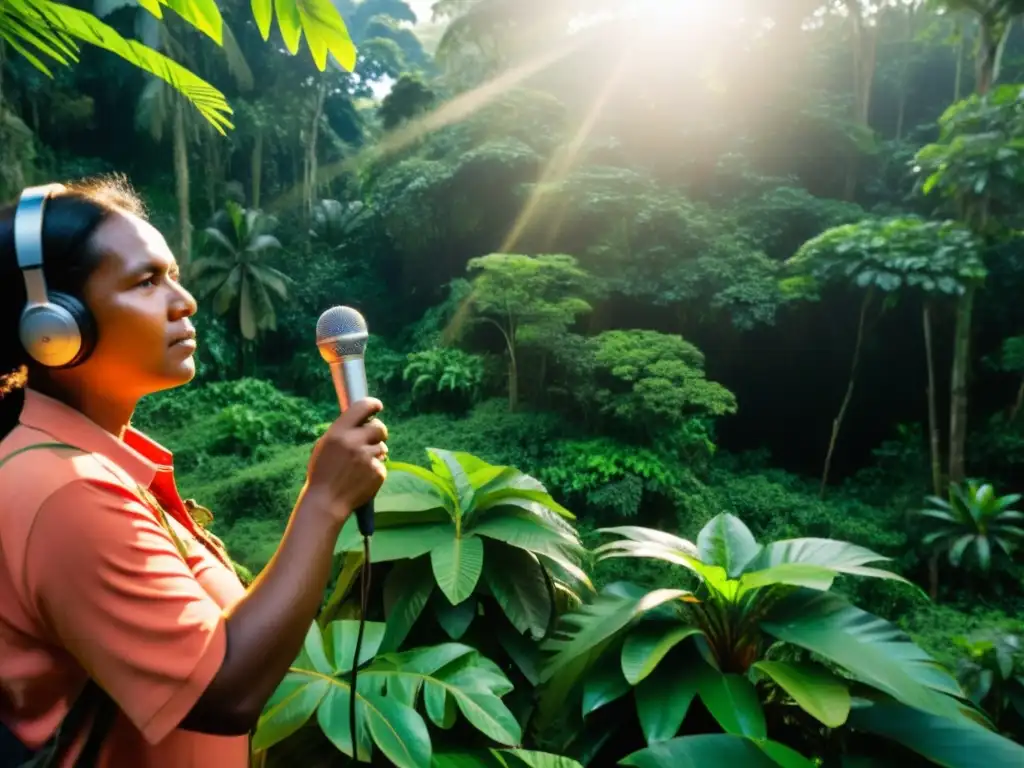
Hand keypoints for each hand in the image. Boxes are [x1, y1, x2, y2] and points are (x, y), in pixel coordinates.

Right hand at [305, 398, 387, 522]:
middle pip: (379, 427)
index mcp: (339, 432)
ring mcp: (368, 458)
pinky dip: (375, 470)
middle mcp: (354, 442)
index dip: (373, 404)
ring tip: (360, 465)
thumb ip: (343, 431)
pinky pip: (382, 465)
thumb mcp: (325, 445)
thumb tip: (363, 420)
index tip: (377, 406)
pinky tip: (362, 478)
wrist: (326, 501)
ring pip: (382, 447)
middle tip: (372, 439)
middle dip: (378, 432)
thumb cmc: (323, 472)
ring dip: (375, 453)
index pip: (362, 407)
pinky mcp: (377, 472)